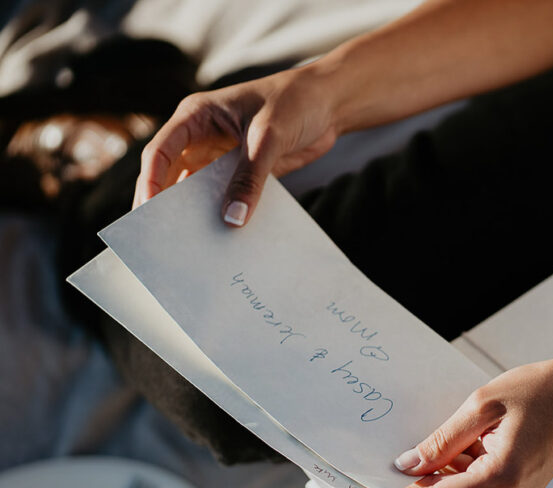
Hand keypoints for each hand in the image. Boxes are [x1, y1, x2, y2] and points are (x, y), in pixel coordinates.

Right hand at [133, 64, 338, 224]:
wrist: (329, 104)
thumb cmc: (295, 102)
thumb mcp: (269, 137)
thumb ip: (250, 177)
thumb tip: (232, 219)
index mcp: (196, 117)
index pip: (160, 151)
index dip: (150, 181)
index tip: (149, 210)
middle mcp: (201, 137)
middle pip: (171, 175)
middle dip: (165, 204)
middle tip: (160, 238)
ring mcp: (221, 156)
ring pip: (197, 190)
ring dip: (195, 213)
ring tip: (190, 245)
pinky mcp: (243, 173)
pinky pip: (226, 198)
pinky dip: (224, 214)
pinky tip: (225, 237)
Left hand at [368, 359, 552, 487]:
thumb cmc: (544, 391)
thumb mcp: (484, 404)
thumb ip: (443, 440)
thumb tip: (407, 466)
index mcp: (502, 477)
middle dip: (410, 486)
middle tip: (370, 473)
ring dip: (437, 474)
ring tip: (417, 447)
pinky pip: (476, 485)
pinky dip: (457, 470)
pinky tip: (448, 449)